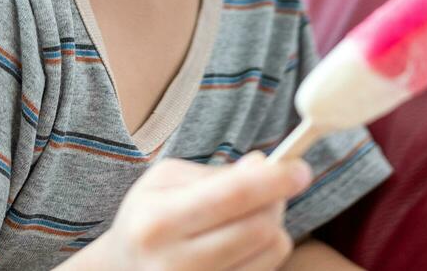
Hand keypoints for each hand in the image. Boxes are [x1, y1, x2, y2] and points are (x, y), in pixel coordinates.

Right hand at [69, 150, 311, 269]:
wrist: (124, 270)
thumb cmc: (150, 217)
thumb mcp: (167, 181)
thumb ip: (217, 173)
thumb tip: (263, 165)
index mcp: (159, 220)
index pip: (233, 196)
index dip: (275, 179)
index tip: (301, 168)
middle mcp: (175, 263)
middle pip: (259, 227)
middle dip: (276, 200)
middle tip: (273, 188)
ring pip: (270, 251)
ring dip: (273, 227)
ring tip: (250, 218)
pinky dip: (264, 252)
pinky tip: (242, 244)